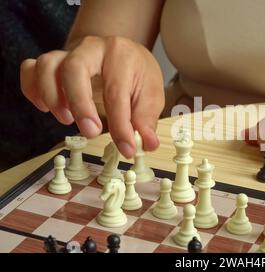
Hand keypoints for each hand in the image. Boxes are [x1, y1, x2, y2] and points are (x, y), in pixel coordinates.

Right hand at [20, 36, 164, 158]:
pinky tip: (45, 108)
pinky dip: (32, 89)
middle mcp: (92, 49)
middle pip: (74, 69)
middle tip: (90, 132)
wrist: (122, 52)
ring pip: (46, 66)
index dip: (121, 125)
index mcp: (120, 55)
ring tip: (66, 119)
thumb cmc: (136, 73)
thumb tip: (147, 143)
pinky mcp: (53, 62)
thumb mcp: (152, 94)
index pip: (116, 92)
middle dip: (80, 105)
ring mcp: (68, 53)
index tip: (126, 148)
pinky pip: (30, 68)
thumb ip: (146, 118)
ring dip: (51, 96)